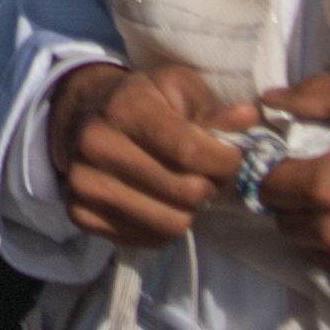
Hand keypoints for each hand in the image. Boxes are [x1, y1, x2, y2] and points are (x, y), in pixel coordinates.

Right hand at [46, 60, 251, 248]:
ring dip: (188, 210)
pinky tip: (158, 200)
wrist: (84, 118)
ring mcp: (85, 185)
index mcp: (125, 109)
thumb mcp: (178, 89)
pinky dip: (164, 225)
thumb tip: (248, 117)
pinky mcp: (81, 216)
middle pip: (184, 192)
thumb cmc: (142, 101)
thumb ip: (213, 109)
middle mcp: (98, 147)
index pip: (188, 151)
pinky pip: (148, 239)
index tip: (230, 157)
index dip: (223, 160)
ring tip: (182, 188)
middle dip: (208, 185)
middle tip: (204, 173)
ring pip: (170, 223)